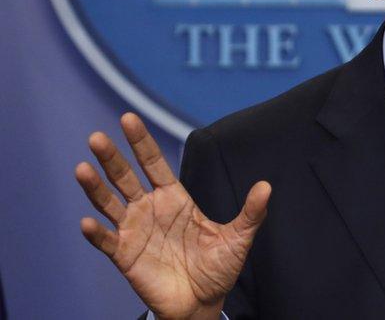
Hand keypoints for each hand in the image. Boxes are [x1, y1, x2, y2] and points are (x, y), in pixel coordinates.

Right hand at [74, 113, 270, 319]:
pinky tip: (87, 222)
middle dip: (112, 158)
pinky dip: (96, 232)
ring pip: (109, 203)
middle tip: (97, 137)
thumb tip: (267, 186)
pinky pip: (107, 241)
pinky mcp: (125, 256)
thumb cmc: (218, 268)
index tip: (129, 118)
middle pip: (125, 177)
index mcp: (174, 198)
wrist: (202, 303)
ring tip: (82, 168)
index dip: (141, 142)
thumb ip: (250, 212)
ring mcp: (135, 231)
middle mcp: (150, 209)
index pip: (153, 163)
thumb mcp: (238, 238)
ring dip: (95, 187)